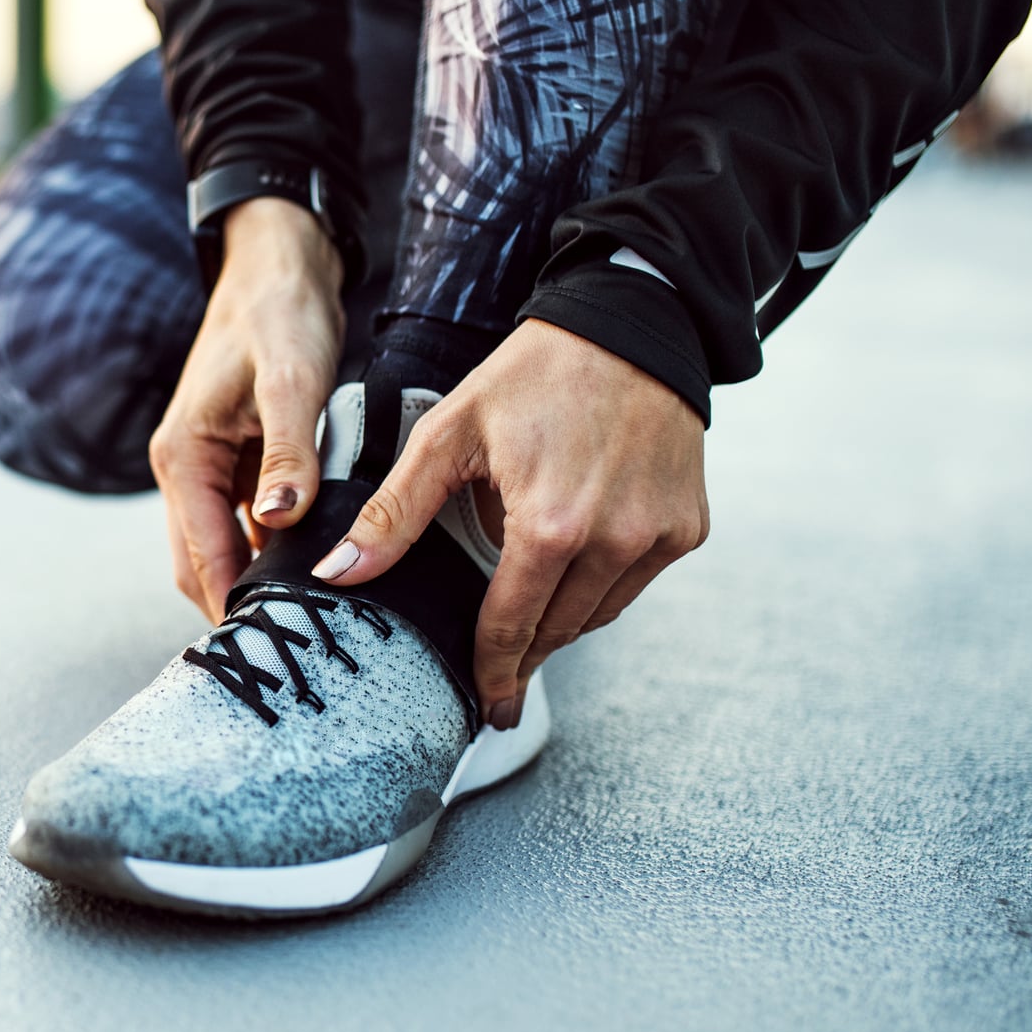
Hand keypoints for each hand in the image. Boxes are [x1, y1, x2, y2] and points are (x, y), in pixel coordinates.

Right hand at [148, 198, 343, 622]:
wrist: (278, 261)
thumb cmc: (278, 311)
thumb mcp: (290, 379)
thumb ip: (288, 452)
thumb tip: (279, 522)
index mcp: (183, 457)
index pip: (200, 556)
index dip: (231, 606)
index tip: (269, 648)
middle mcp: (186, 468)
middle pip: (202, 564)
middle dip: (237, 606)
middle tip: (297, 647)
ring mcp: (211, 466)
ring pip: (224, 548)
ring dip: (256, 581)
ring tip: (311, 618)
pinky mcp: (239, 459)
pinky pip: (248, 522)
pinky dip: (272, 550)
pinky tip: (314, 565)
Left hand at [312, 318, 709, 727]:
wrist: (631, 327)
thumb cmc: (532, 376)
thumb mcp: (448, 435)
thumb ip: (395, 513)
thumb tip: (342, 574)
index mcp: (551, 528)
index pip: (511, 626)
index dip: (493, 671)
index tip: (487, 705)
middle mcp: (615, 542)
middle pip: (556, 631)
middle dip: (523, 654)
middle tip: (499, 677)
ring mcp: (659, 538)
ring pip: (598, 616)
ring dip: (561, 623)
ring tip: (529, 621)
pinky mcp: (690, 528)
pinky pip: (635, 586)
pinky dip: (602, 589)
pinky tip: (573, 573)